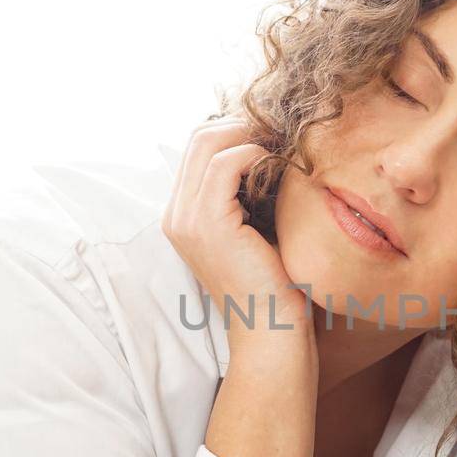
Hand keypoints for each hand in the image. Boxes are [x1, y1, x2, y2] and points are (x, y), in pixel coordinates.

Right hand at [162, 117, 312, 348]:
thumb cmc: (273, 286)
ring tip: (279, 142)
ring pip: (208, 143)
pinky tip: (276, 163)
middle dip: (240, 124)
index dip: (234, 131)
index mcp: (183, 217)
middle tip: (278, 129)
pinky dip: (253, 153)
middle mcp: (176, 216)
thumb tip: (270, 149)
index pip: (198, 149)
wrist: (271, 331)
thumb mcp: (257, 229)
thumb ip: (250, 194)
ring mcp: (187, 220)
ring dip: (248, 134)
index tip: (272, 133)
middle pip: (198, 137)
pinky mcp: (208, 224)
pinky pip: (226, 164)